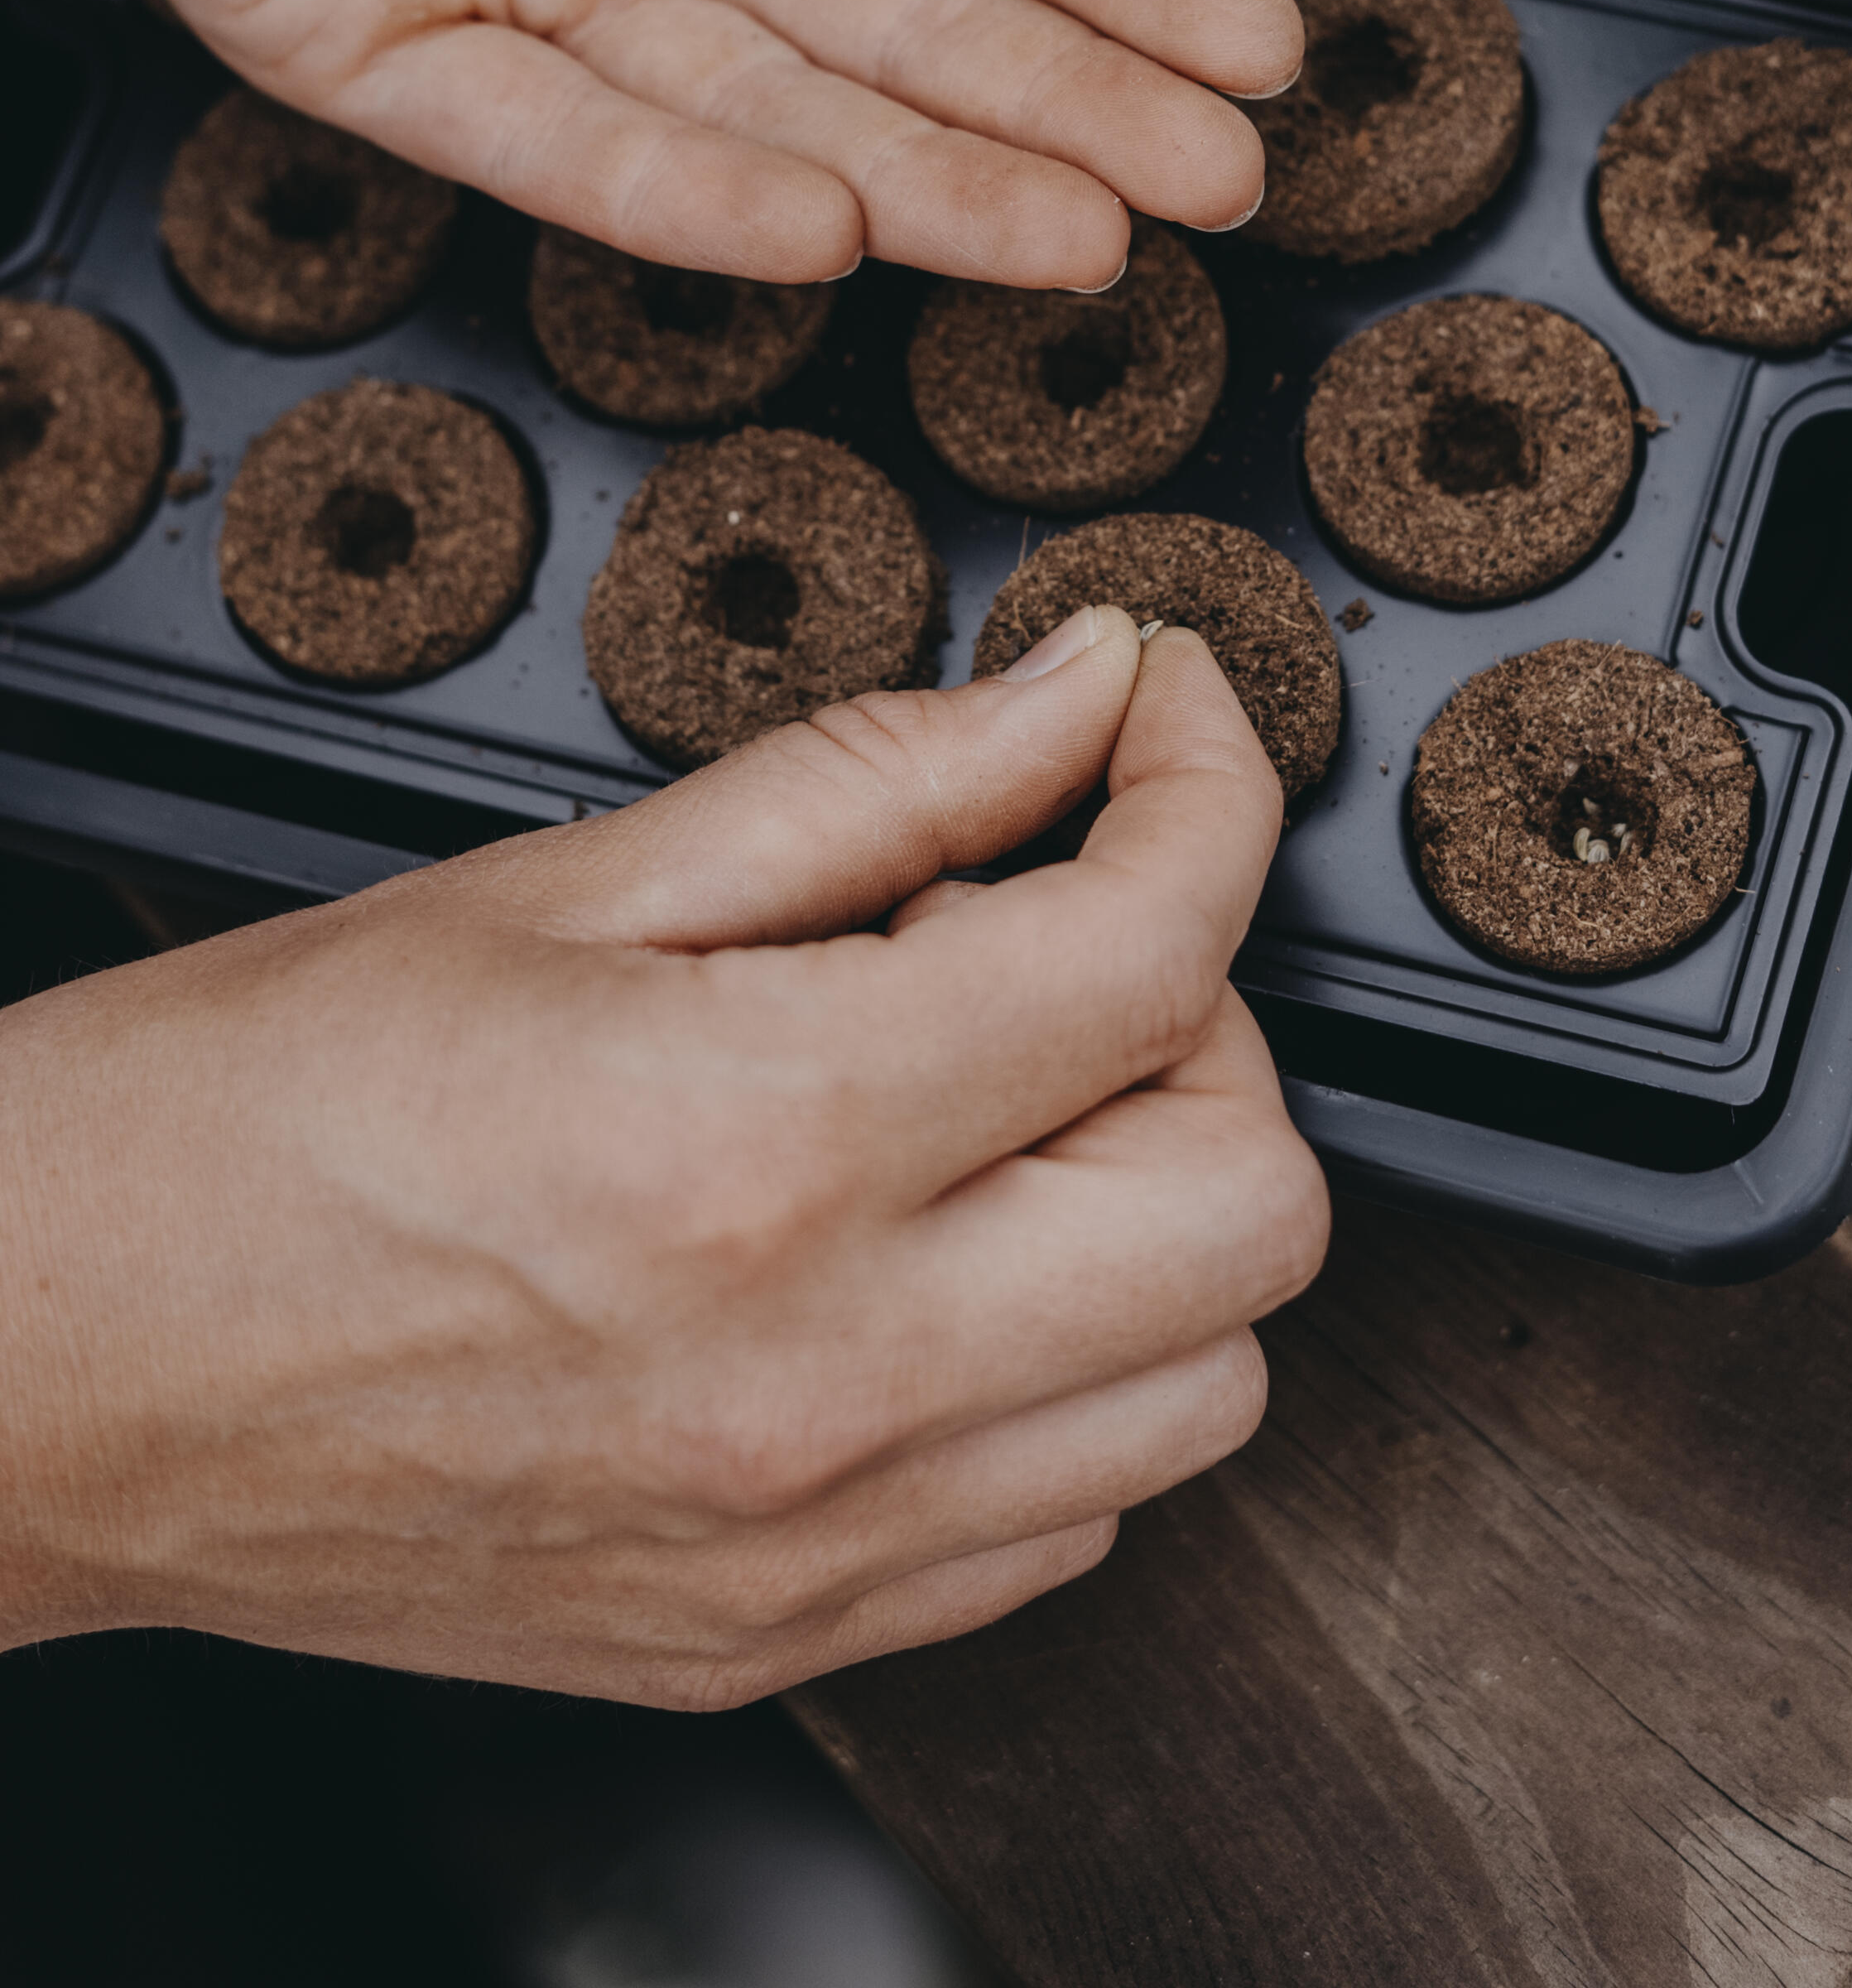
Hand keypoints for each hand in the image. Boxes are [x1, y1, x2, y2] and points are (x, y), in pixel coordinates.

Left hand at [0, 0, 1301, 288]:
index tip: (1257, 47)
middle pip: (904, 16)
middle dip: (1073, 103)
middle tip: (1222, 186)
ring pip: (758, 101)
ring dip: (928, 173)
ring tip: (1082, 236)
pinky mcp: (370, 28)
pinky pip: (542, 137)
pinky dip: (676, 190)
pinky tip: (827, 227)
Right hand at [0, 611, 1326, 1702]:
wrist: (49, 1365)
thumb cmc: (249, 1110)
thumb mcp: (569, 876)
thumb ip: (879, 778)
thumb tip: (1083, 695)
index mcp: (762, 1144)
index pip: (1154, 952)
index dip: (1206, 787)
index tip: (1167, 725)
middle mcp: (825, 1377)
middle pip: (1253, 1204)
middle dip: (1202, 1025)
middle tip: (1048, 938)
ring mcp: (814, 1542)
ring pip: (1202, 1381)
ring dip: (1147, 1206)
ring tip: (973, 1110)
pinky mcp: (782, 1635)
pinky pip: (1069, 1516)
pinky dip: (1064, 1369)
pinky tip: (926, 1262)